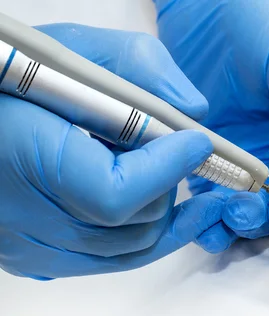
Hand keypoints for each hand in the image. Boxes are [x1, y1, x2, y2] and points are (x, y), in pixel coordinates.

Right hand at [0, 24, 224, 279]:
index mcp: (25, 161)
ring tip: (172, 174)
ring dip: (161, 210)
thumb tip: (192, 109)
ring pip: (130, 250)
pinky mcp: (37, 258)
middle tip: (183, 152)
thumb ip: (137, 65)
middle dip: (169, 185)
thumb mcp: (73, 49)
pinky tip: (154, 201)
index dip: (167, 169)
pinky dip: (140, 230)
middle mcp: (26, 221)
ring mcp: (32, 247)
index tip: (197, 142)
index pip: (116, 194)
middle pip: (134, 226)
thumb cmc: (11, 74)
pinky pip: (109, 260)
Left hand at [153, 0, 268, 252]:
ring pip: (244, 207)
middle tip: (247, 213)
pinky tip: (201, 213)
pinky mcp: (203, 154)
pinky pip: (207, 194)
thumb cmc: (262, 14)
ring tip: (223, 215)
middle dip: (266, 218)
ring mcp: (241, 153)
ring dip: (234, 221)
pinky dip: (204, 212)